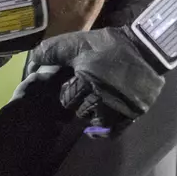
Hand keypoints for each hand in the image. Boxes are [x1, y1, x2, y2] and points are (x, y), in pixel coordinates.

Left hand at [27, 26, 164, 135]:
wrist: (146, 47)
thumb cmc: (107, 45)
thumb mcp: (76, 43)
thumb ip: (51, 53)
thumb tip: (30, 65)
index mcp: (87, 80)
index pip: (67, 98)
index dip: (67, 92)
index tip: (70, 86)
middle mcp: (103, 97)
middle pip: (80, 111)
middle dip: (78, 104)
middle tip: (81, 96)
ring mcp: (119, 107)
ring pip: (96, 121)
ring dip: (91, 115)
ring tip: (93, 105)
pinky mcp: (133, 113)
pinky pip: (113, 132)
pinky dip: (103, 131)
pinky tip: (97, 127)